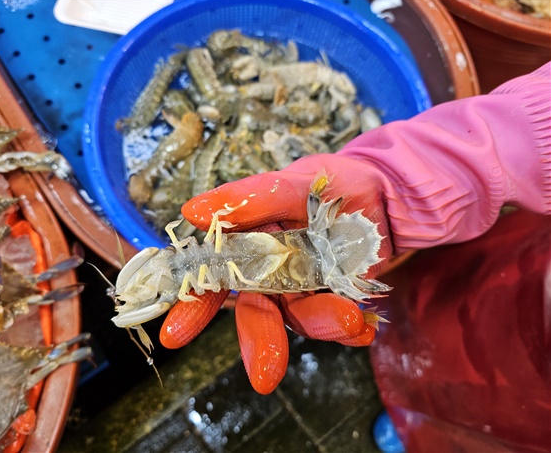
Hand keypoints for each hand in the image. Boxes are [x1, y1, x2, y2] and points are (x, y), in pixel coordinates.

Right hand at [160, 153, 392, 393]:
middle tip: (264, 375)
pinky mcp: (336, 300)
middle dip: (259, 342)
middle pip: (256, 312)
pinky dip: (351, 329)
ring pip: (300, 318)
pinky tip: (364, 329)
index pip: (212, 278)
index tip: (175, 334)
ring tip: (350, 319)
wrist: (383, 194)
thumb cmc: (327, 183)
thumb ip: (249, 198)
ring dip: (322, 323)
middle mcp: (269, 274)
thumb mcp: (292, 183)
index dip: (193, 306)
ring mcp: (303, 291)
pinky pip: (338, 322)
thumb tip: (193, 211)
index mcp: (246, 245)